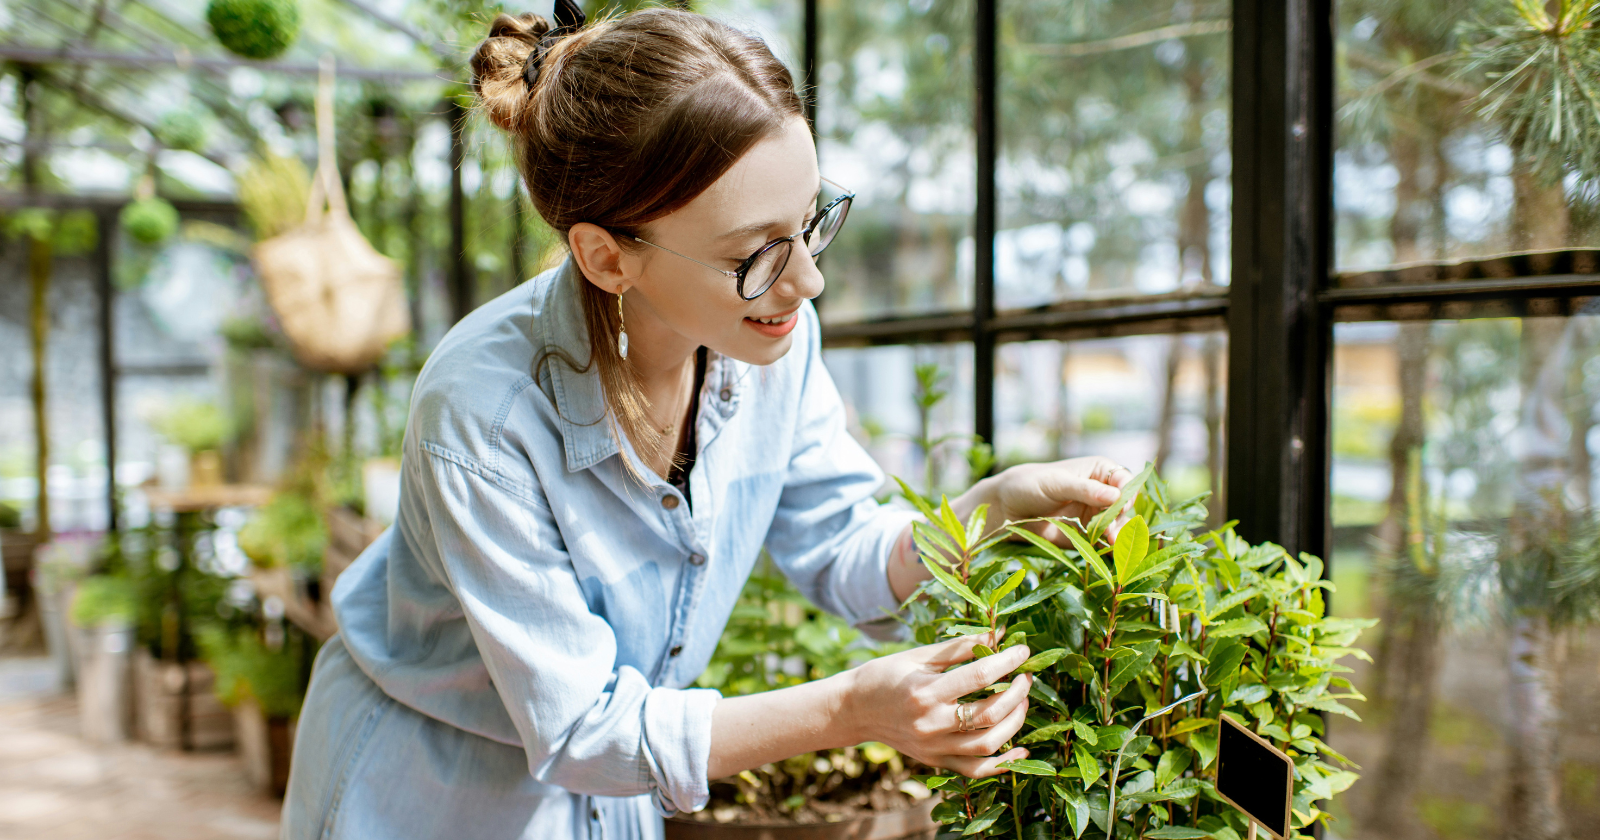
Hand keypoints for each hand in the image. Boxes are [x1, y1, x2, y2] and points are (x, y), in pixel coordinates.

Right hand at [841, 631, 1032, 777]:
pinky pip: (976, 770)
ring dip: (1015, 723)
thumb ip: (958, 648)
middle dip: (1017, 693)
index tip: (1023, 651)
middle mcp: (930, 723)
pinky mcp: (935, 761)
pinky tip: (1021, 751)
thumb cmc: (885, 675)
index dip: (1007, 661)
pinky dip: (1003, 764)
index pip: (979, 676)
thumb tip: (997, 635)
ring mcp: (933, 747)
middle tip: (1025, 677)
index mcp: (925, 691)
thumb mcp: (919, 655)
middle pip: (990, 713)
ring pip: (988, 744)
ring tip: (1022, 703)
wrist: (853, 710)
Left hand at [887, 456, 1133, 602]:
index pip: (1124, 480)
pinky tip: (1107, 555)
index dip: (1126, 492)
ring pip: (1118, 527)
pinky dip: (1107, 550)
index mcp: (1099, 471)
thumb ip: (1084, 490)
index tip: (1119, 503)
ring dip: (1117, 537)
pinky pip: (1104, 545)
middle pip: (1125, 507)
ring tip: (1110, 544)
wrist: (1005, 509)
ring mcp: (1096, 516)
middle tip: (1112, 532)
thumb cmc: (1028, 485)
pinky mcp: (1087, 538)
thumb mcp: (1055, 483)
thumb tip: (1115, 497)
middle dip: (1122, 519)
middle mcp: (1102, 494)